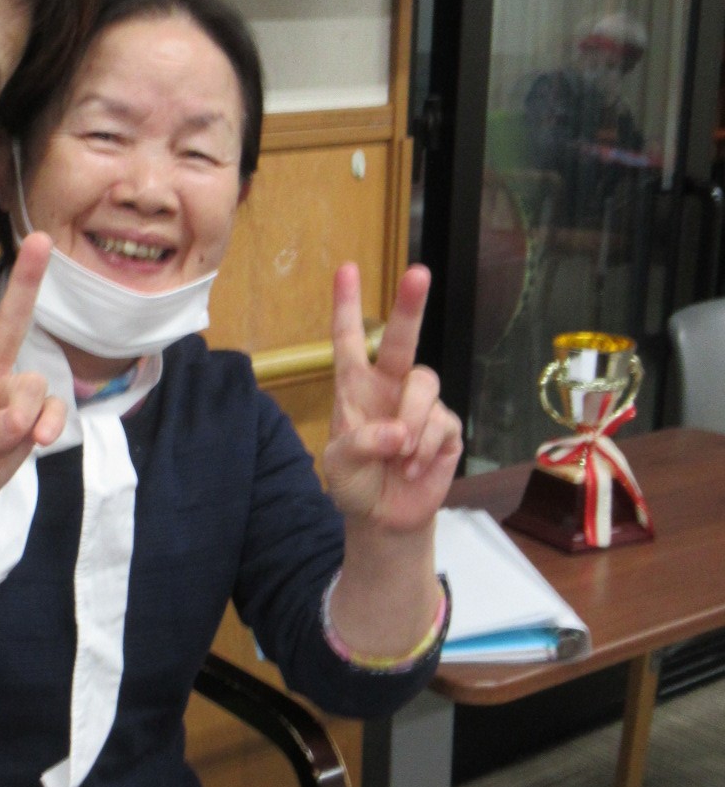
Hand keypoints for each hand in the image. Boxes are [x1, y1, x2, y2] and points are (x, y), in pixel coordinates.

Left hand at [0, 234, 67, 523]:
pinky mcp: (30, 421)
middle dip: (28, 282)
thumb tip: (22, 422)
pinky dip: (53, 424)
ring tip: (22, 437)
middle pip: (10, 323)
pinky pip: (53, 411)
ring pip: (36, 382)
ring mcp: (10, 397)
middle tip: (42, 239)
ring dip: (32, 409)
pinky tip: (42, 441)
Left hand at [322, 262, 462, 534]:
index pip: (349, 341)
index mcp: (355, 387)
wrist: (383, 517)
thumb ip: (361, 444)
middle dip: (410, 306)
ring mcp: (420, 405)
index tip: (346, 269)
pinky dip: (424, 449)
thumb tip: (399, 432)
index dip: (346, 305)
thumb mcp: (340, 466)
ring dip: (410, 422)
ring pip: (424, 386)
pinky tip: (411, 468)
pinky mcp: (445, 428)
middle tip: (418, 273)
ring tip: (399, 456)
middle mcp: (390, 386)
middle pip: (403, 340)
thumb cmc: (354, 482)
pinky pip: (441, 425)